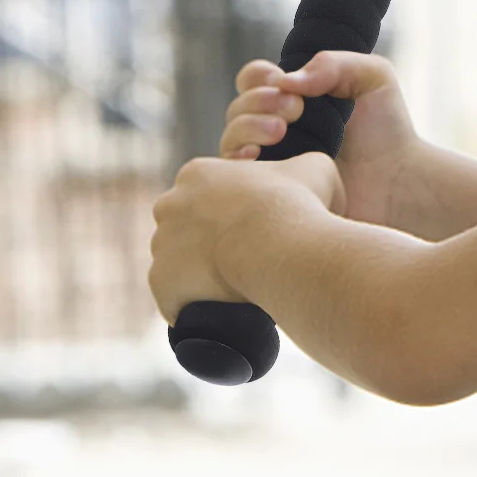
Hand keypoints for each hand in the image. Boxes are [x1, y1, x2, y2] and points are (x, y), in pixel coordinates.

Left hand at [148, 149, 342, 322]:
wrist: (279, 246)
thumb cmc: (298, 204)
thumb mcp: (315, 168)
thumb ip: (303, 169)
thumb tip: (308, 180)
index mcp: (197, 173)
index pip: (206, 193)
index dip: (231, 211)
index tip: (254, 226)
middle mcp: (169, 204)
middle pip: (184, 226)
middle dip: (208, 241)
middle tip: (245, 256)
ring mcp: (161, 245)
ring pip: (178, 263)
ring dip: (199, 274)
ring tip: (236, 285)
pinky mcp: (161, 283)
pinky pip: (174, 298)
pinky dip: (193, 305)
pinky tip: (219, 307)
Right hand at [219, 55, 422, 229]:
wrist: (400, 183)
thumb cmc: (389, 130)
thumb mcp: (372, 77)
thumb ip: (334, 63)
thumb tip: (286, 82)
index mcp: (295, 99)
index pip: (254, 80)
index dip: (258, 77)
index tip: (280, 82)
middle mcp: (277, 129)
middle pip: (238, 107)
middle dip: (259, 101)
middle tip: (296, 109)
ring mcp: (271, 163)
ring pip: (230, 137)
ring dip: (247, 126)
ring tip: (281, 131)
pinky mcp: (269, 195)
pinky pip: (232, 177)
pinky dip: (236, 159)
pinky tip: (255, 156)